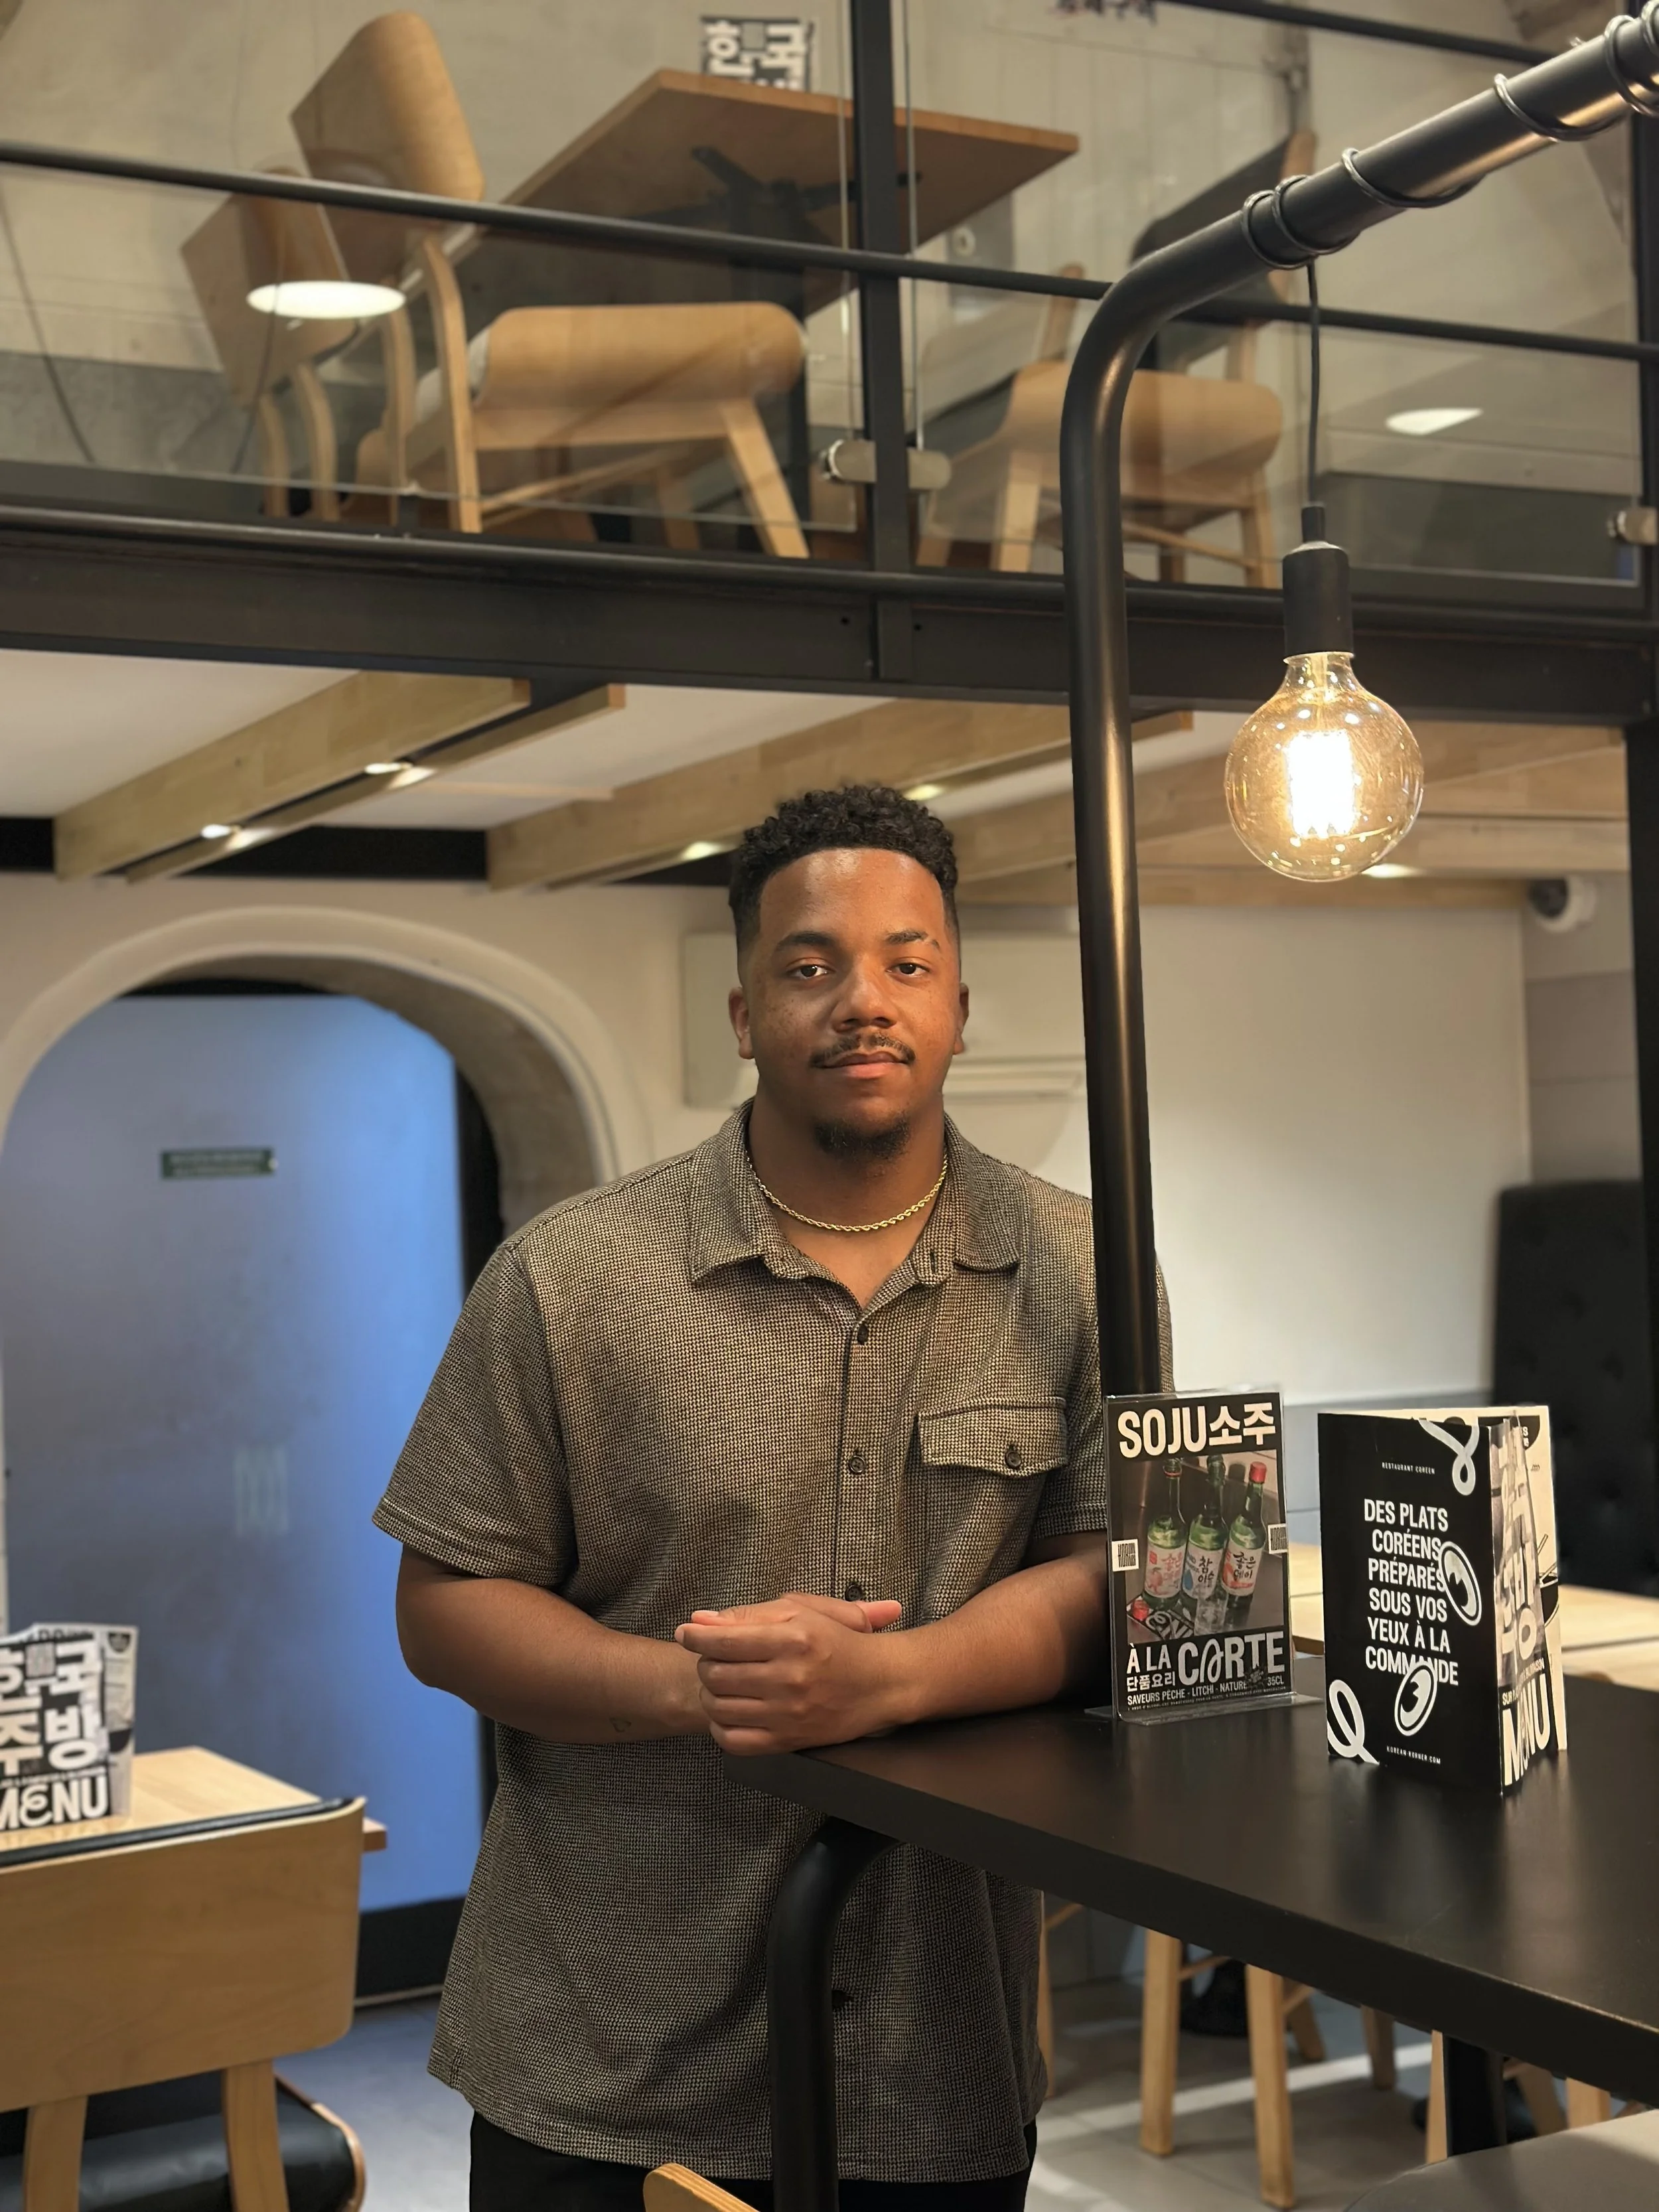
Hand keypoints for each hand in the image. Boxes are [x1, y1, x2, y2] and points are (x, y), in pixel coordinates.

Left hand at [675, 1591, 904, 1755]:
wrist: (880, 1683)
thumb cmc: (839, 1641)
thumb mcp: (800, 1612)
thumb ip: (748, 1615)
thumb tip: (700, 1621)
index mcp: (792, 1639)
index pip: (723, 1640)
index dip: (696, 1636)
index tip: (686, 1633)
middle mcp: (789, 1678)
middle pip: (715, 1674)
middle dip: (705, 1662)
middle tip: (715, 1656)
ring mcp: (788, 1714)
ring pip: (719, 1707)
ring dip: (710, 1692)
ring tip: (723, 1682)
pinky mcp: (787, 1741)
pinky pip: (733, 1741)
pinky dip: (721, 1725)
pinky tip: (731, 1710)